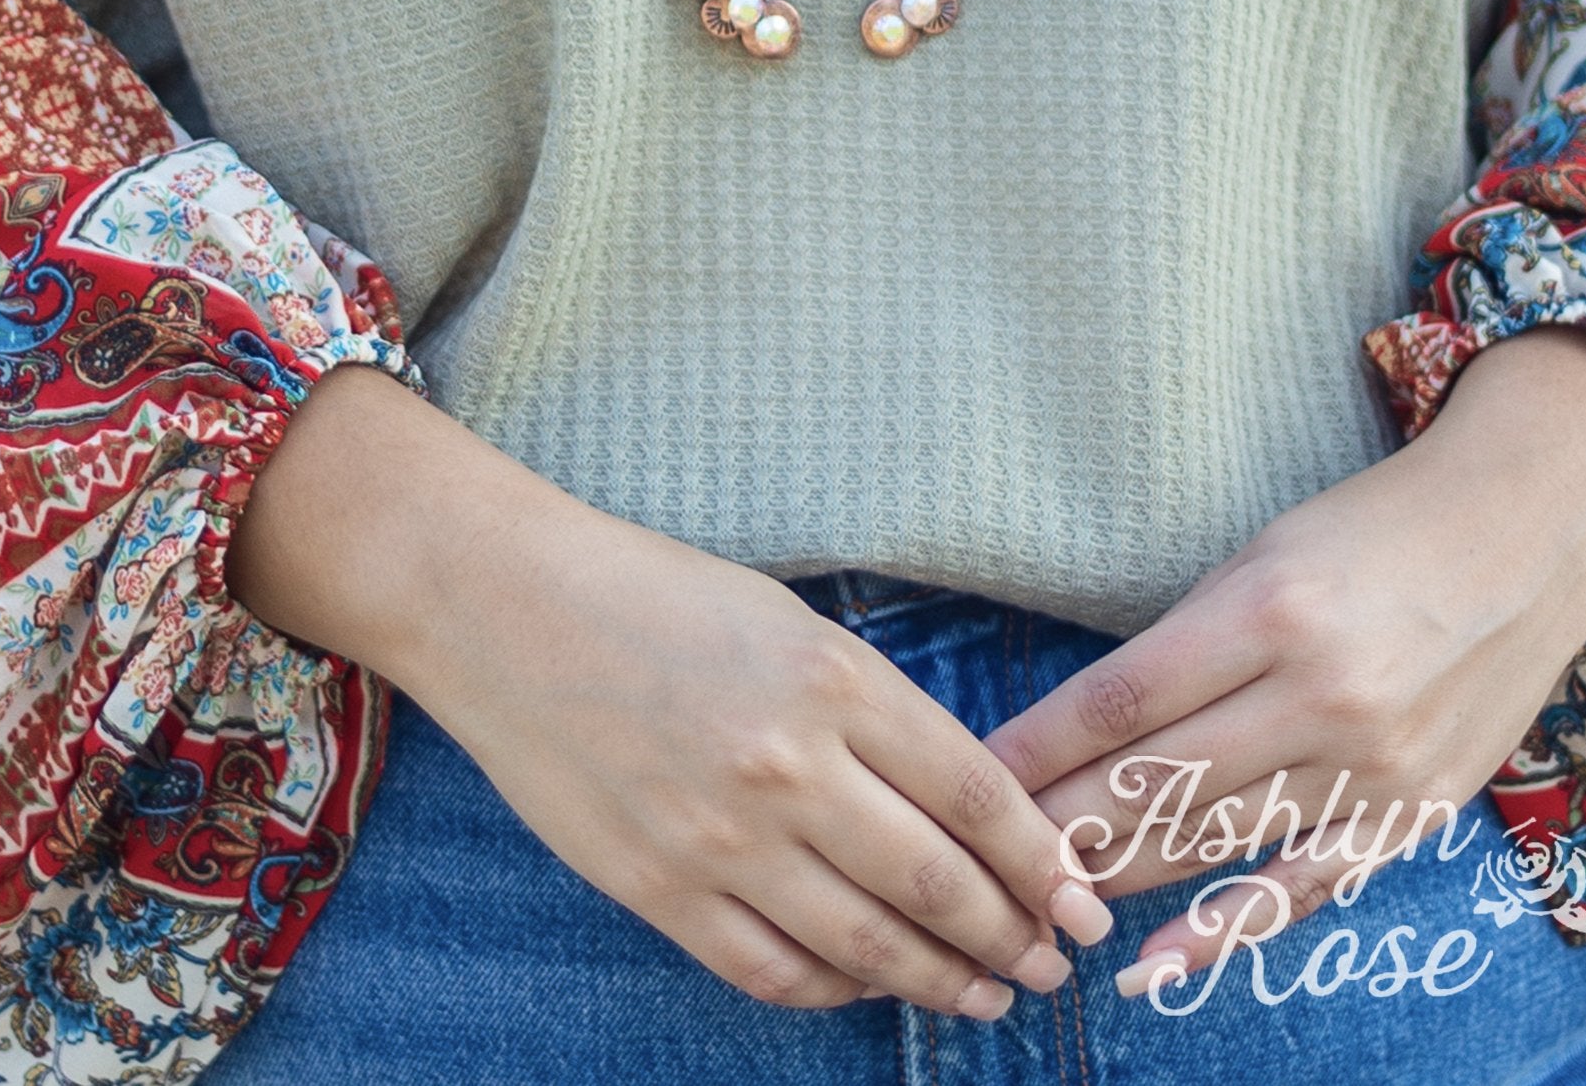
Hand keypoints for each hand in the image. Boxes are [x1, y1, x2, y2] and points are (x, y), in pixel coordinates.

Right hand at [229, 368, 1113, 1017]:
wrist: (505, 607)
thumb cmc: (654, 592)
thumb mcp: (787, 620)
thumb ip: (871, 708)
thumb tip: (961, 802)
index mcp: (832, 680)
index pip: (976, 796)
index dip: (1042, 861)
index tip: (1081, 898)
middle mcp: (789, 768)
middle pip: (938, 884)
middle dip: (1013, 935)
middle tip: (1054, 963)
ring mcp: (721, 841)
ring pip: (867, 946)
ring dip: (943, 979)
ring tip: (988, 992)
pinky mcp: (660, 891)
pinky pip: (774, 970)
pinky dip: (837, 990)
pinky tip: (869, 983)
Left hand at [981, 330, 1585, 989]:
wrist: (1521, 527)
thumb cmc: (1373, 527)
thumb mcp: (1265, 553)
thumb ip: (1189, 640)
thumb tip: (1094, 723)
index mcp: (1269, 612)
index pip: (1121, 700)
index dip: (1040, 746)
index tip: (978, 771)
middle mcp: (1320, 696)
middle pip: (1156, 781)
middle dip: (1060, 823)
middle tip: (986, 850)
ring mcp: (1370, 765)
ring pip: (1212, 840)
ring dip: (1117, 875)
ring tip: (1041, 893)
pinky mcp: (1410, 812)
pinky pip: (1302, 889)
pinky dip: (1221, 932)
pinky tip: (1153, 965)